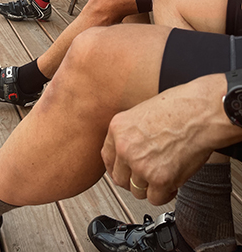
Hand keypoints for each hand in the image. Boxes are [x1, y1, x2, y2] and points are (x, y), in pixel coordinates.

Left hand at [101, 74, 234, 205]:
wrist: (200, 113)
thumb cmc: (178, 108)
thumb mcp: (141, 113)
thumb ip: (130, 133)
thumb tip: (129, 152)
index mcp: (117, 128)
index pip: (107, 158)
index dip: (119, 168)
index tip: (126, 171)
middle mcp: (124, 147)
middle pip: (120, 178)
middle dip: (134, 180)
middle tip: (147, 176)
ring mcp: (140, 164)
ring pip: (137, 191)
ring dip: (150, 187)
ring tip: (164, 175)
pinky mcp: (159, 179)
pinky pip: (155, 198)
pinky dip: (165, 193)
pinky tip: (172, 182)